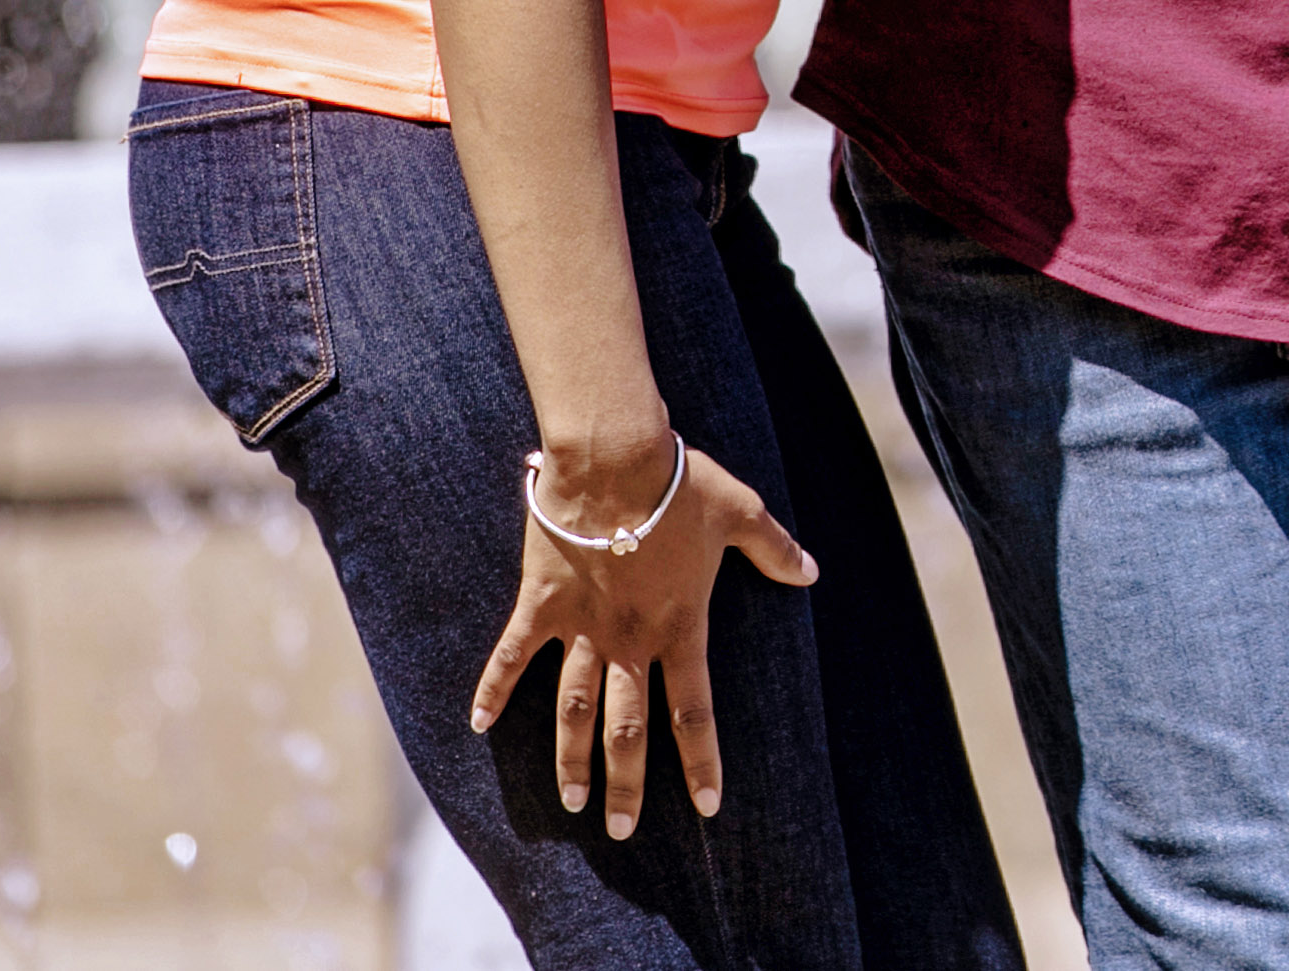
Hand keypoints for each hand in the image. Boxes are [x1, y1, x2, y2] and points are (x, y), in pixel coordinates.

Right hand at [465, 438, 815, 836]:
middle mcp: (629, 639)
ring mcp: (581, 625)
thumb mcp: (742, 513)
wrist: (616, 458)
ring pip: (572, 708)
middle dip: (625, 783)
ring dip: (570, 757)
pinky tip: (476, 726)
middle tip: (620, 831)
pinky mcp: (542, 603)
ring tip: (571, 802)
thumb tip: (812, 571)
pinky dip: (493, 689)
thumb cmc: (681, 483)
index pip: (694, 711)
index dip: (700, 761)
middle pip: (626, 728)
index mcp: (680, 625)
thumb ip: (776, 550)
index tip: (705, 806)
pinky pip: (512, 656)